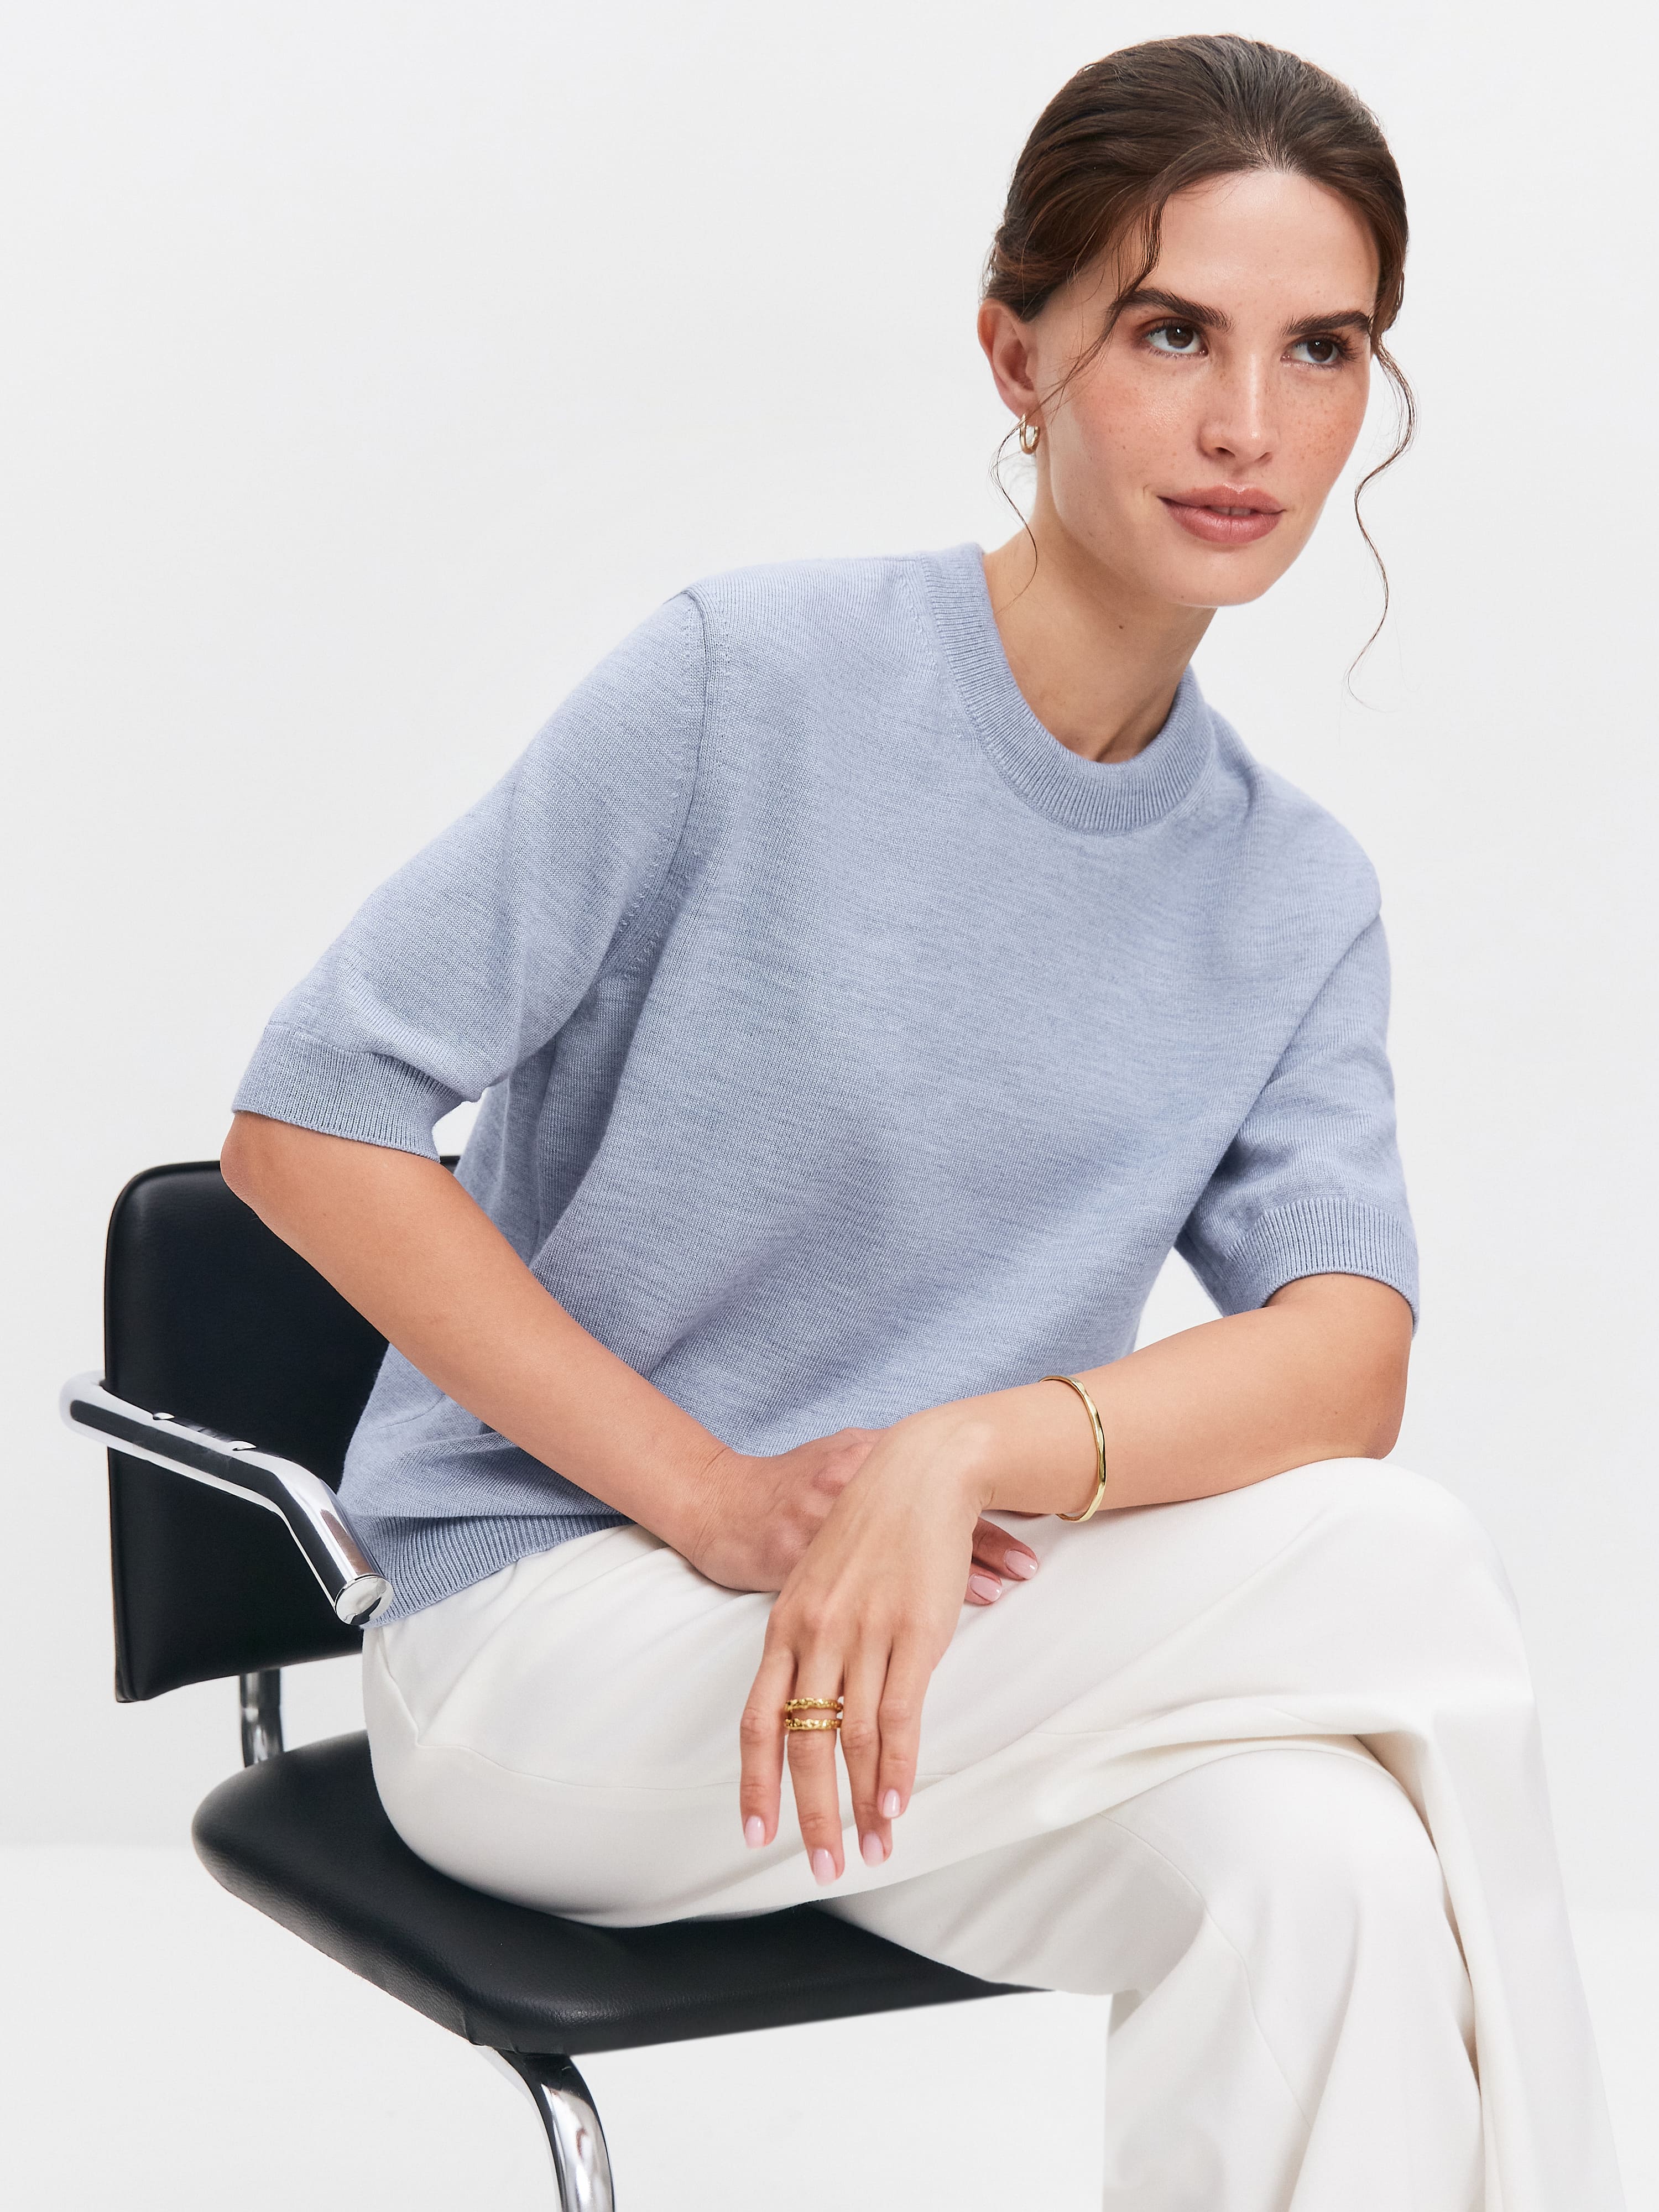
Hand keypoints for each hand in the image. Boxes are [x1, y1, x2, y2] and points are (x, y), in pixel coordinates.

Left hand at [738, 1407, 1024, 1878]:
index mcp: (786, 1625)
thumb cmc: (872, 1527)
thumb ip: (811, 1637)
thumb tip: (813, 1699)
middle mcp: (817, 1635)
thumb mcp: (821, 1580)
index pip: (759, 1720)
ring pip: (853, 1740)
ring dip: (862, 1805)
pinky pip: (898, 1717)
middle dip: (810, 1813)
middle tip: (819, 1866)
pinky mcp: (912, 1635)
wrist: (920, 1473)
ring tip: (870, 1849)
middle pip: (803, 1742)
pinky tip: (895, 1805)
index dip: (756, 1782)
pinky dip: (896, 1769)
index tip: (756, 1832)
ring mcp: (864, 1635)